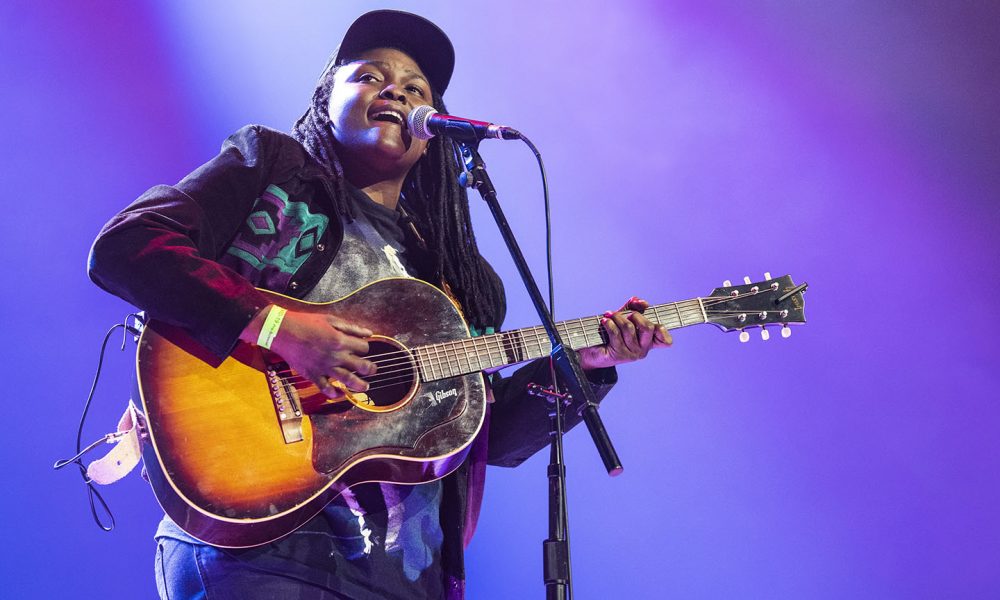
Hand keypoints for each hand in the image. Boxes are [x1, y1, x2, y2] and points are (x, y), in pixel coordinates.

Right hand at [242, 307, 375, 398]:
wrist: (282, 331)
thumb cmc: (306, 322)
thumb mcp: (330, 320)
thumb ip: (350, 327)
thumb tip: (368, 332)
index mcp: (340, 340)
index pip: (364, 348)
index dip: (365, 348)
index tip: (362, 348)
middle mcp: (335, 356)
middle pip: (361, 366)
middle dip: (369, 369)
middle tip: (372, 370)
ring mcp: (324, 367)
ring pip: (347, 380)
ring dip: (359, 385)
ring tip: (365, 387)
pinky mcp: (313, 375)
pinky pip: (326, 388)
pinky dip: (334, 393)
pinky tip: (340, 394)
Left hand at [577, 297, 671, 369]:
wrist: (592, 350)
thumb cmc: (611, 332)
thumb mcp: (624, 317)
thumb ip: (634, 307)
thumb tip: (641, 302)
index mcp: (649, 341)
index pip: (666, 341)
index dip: (663, 330)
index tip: (653, 322)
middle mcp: (643, 349)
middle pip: (648, 328)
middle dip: (635, 316)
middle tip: (625, 315)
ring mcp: (632, 354)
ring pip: (629, 328)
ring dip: (617, 317)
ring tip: (609, 315)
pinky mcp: (619, 355)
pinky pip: (615, 333)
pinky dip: (609, 323)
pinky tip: (604, 321)